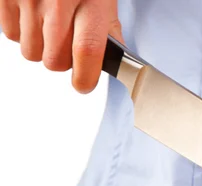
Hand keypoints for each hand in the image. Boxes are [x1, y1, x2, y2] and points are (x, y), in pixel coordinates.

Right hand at [0, 0, 122, 92]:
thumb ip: (109, 29)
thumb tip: (114, 61)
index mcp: (91, 2)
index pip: (87, 51)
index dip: (85, 77)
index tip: (84, 84)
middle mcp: (59, 1)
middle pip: (54, 61)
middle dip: (62, 61)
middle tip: (68, 44)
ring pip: (30, 52)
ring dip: (41, 47)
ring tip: (50, 26)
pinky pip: (11, 35)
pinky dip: (23, 32)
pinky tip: (34, 15)